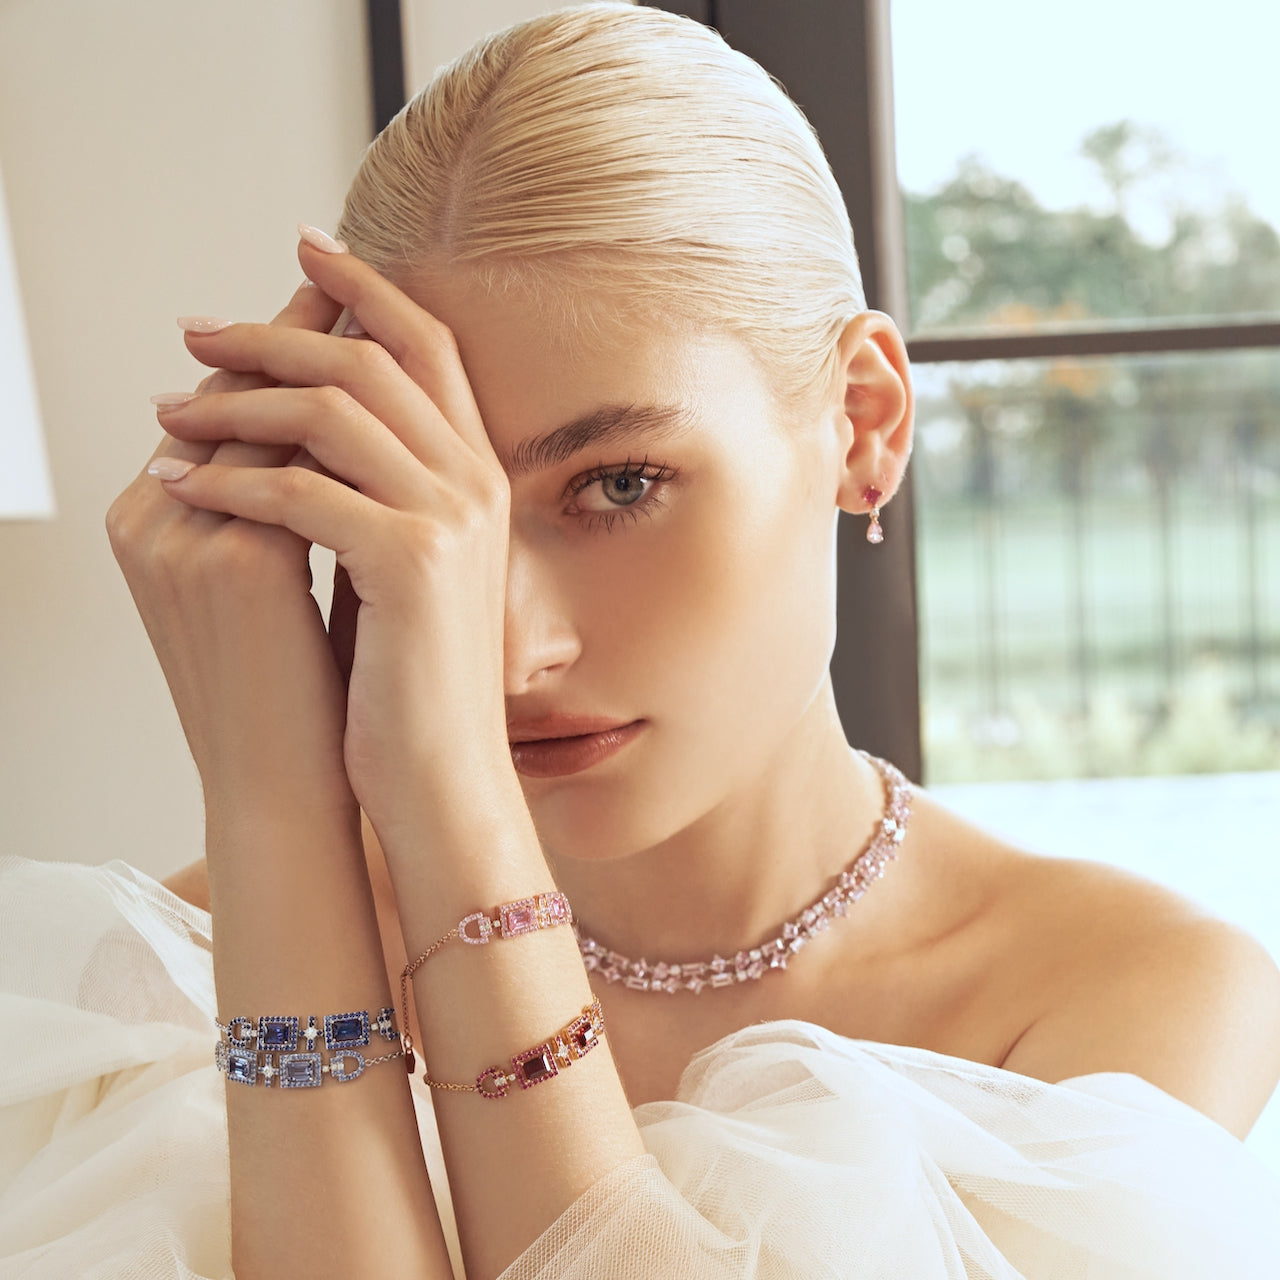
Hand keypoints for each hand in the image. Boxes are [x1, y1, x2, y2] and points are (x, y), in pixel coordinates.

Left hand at [144, 235, 513, 833]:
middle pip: (368, 359)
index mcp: (479, 473)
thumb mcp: (397, 563)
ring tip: (167, 411)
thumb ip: (373, 487)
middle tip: (197, 330)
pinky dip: (228, 482)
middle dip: (274, 329)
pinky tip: (178, 485)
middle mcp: (477, 481)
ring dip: (234, 399)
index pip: (426, 345)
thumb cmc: (407, 678)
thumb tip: (299, 424)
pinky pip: (298, 491)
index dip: (366, 287)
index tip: (305, 248)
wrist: (440, 772)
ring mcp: (451, 518)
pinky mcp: (410, 562)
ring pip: (331, 410)